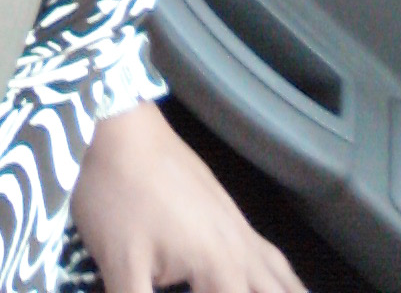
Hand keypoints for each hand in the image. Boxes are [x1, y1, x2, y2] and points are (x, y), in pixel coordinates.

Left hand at [70, 100, 307, 292]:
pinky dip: (284, 280)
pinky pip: (270, 255)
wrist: (117, 124)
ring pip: (283, 278)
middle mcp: (241, 250)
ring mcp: (238, 226)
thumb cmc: (116, 194)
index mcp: (220, 269)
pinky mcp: (227, 209)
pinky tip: (278, 283)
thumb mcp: (118, 264)